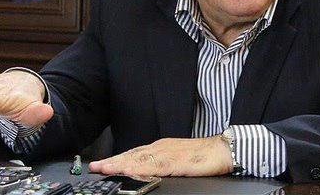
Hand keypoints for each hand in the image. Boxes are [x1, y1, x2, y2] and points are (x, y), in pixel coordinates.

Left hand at [88, 136, 232, 176]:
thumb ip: (162, 164)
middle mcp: (161, 148)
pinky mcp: (177, 162)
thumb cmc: (204, 156)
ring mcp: (168, 153)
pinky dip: (140, 168)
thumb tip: (146, 172)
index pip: (134, 153)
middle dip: (112, 161)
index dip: (117, 159)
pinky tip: (130, 170)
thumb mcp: (178, 160)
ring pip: (139, 159)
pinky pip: (155, 166)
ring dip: (120, 163)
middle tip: (94, 166)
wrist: (224, 150)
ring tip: (105, 168)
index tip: (101, 164)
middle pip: (132, 155)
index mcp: (161, 148)